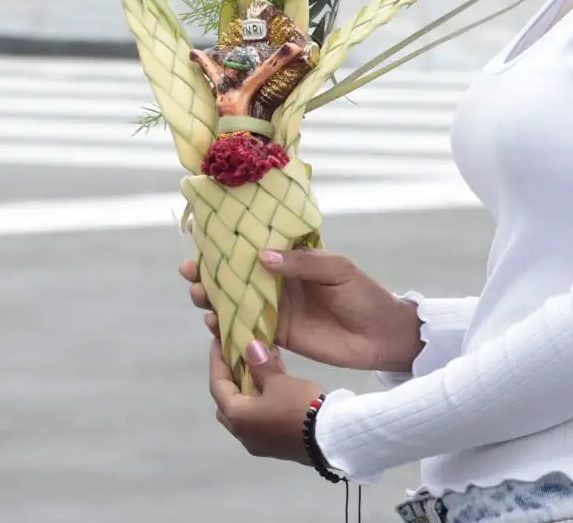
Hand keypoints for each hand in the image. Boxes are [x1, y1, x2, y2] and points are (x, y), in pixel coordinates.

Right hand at [181, 248, 421, 373]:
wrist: (381, 336)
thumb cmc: (363, 294)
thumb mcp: (337, 269)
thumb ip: (301, 264)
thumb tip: (263, 257)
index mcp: (291, 257)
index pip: (253, 244)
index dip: (226, 242)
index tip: (199, 237)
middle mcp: (277, 280)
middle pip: (235, 274)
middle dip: (209, 272)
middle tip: (191, 272)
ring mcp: (275, 307)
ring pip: (235, 301)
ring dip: (212, 298)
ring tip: (198, 296)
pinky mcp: (278, 334)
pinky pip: (247, 329)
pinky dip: (227, 327)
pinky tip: (212, 324)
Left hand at [208, 338, 318, 464]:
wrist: (332, 439)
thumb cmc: (299, 407)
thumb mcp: (279, 381)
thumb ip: (260, 365)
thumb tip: (250, 348)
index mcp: (237, 417)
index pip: (217, 384)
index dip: (217, 360)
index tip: (218, 341)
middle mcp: (242, 434)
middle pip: (227, 400)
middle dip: (231, 377)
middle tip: (237, 356)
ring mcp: (259, 442)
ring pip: (245, 410)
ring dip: (249, 388)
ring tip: (260, 363)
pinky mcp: (275, 445)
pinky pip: (260, 418)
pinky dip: (261, 400)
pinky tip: (274, 382)